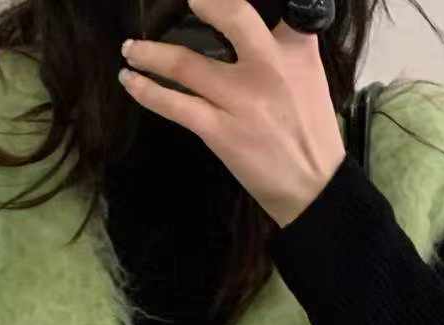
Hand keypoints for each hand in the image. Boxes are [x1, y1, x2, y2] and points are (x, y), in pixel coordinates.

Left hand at [118, 0, 345, 227]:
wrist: (313, 187)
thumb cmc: (310, 133)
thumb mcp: (309, 77)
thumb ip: (287, 45)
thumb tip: (257, 23)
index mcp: (294, 49)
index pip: (271, 6)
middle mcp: (268, 66)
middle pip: (231, 14)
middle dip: (203, 0)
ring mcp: (240, 99)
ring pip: (185, 64)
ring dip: (150, 53)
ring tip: (131, 49)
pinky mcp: (220, 130)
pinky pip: (175, 105)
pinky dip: (147, 91)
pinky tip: (130, 80)